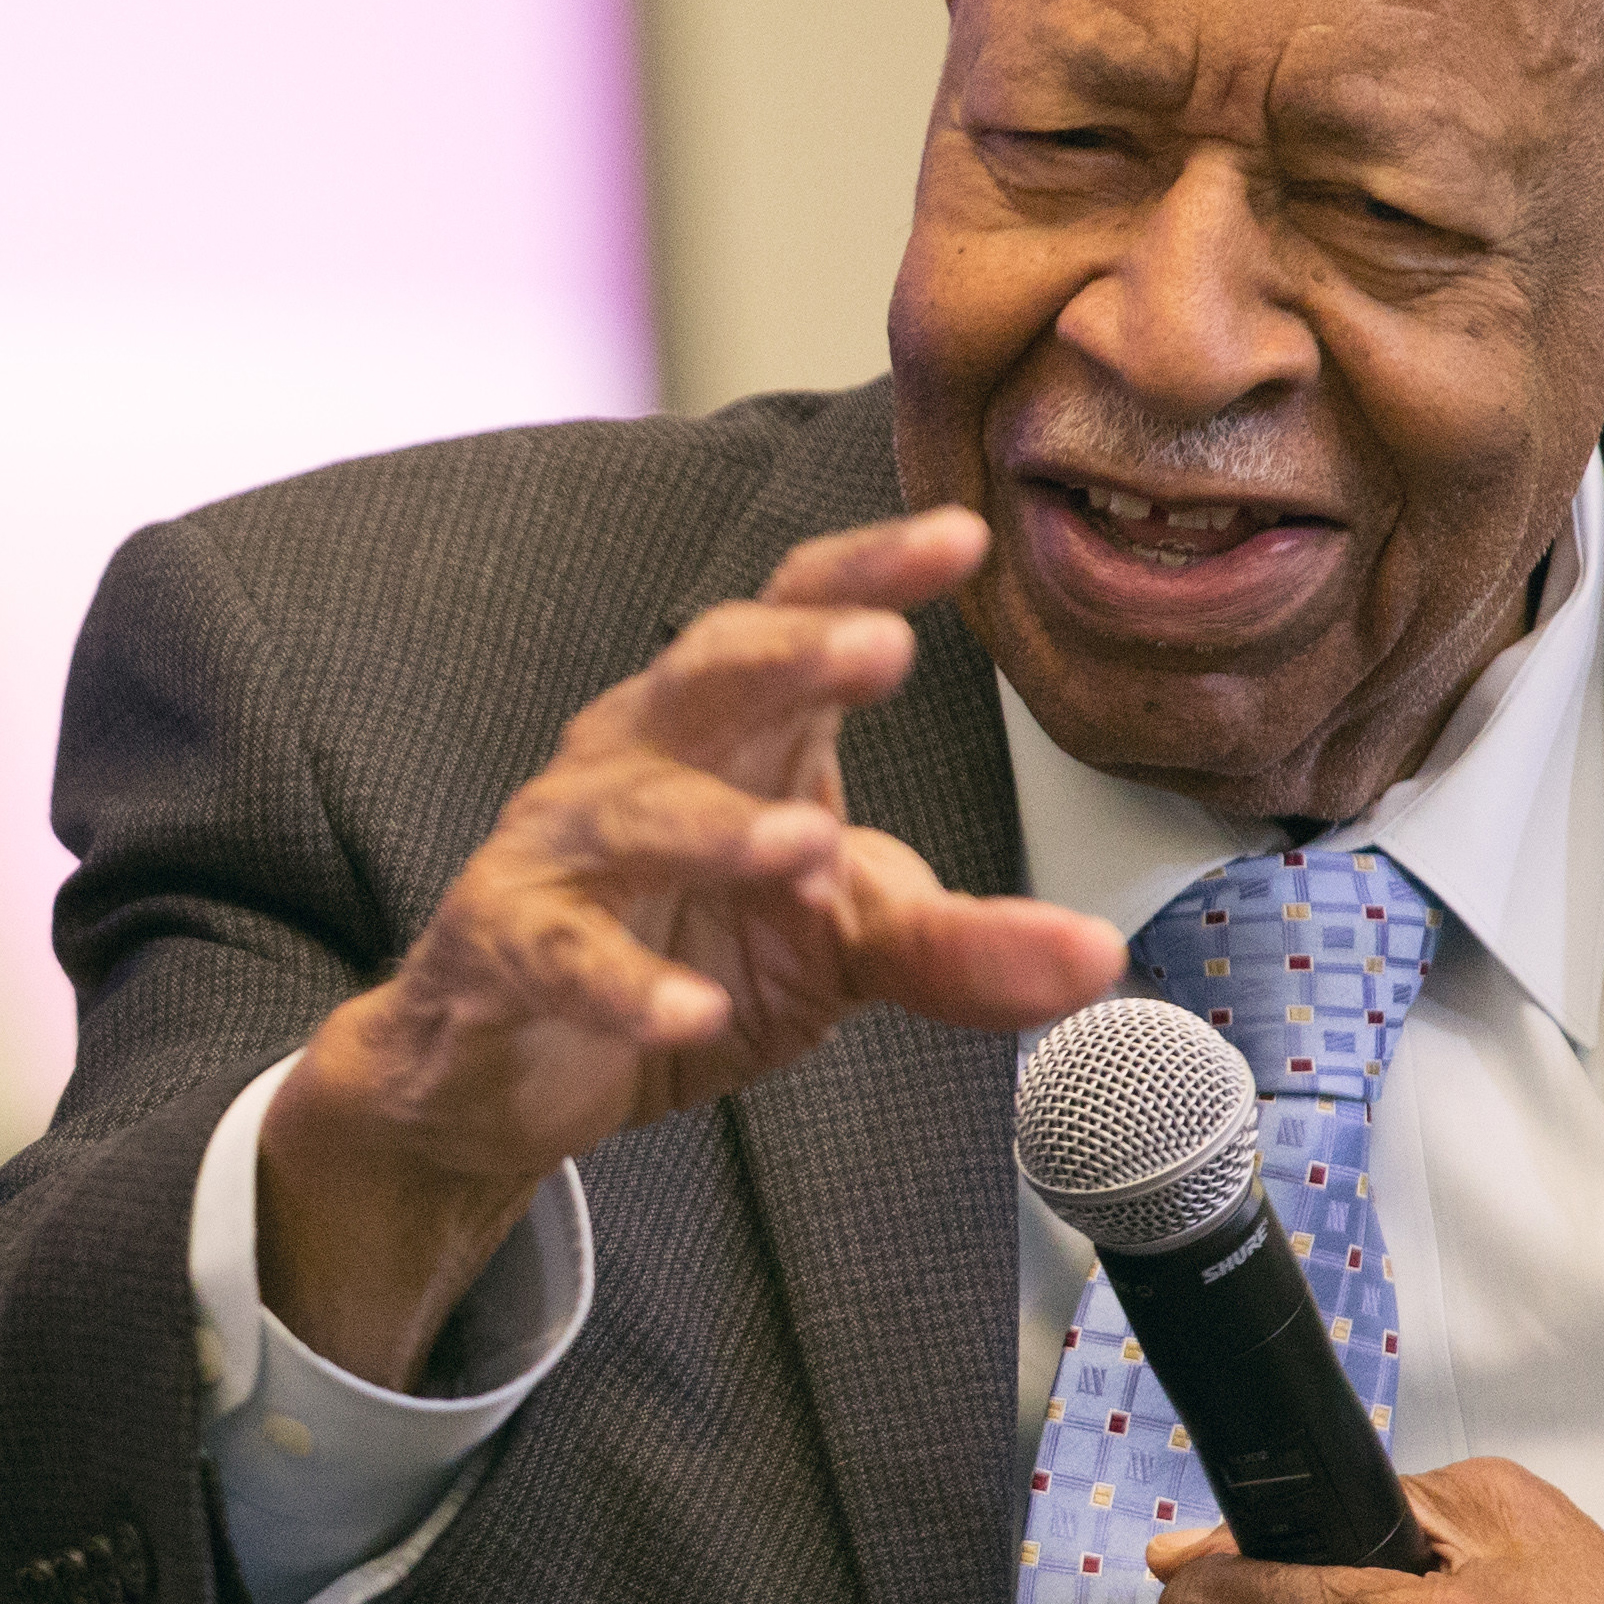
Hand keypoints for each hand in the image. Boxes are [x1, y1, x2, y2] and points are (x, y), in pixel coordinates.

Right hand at [259, 507, 1123, 1383]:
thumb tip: (1099, 956)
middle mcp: (643, 756)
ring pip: (633, 810)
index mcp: (739, 731)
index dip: (873, 570)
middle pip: (707, 671)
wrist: (519, 1064)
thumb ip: (966, 948)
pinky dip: (623, 984)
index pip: (801, 615)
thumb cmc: (689, 955)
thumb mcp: (848, 948)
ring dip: (718, 827)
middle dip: (791, 653)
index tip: (965, 538)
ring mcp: (563, 847)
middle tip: (879, 645)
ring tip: (803, 846)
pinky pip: (559, 950)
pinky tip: (690, 1013)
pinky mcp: (504, 943)